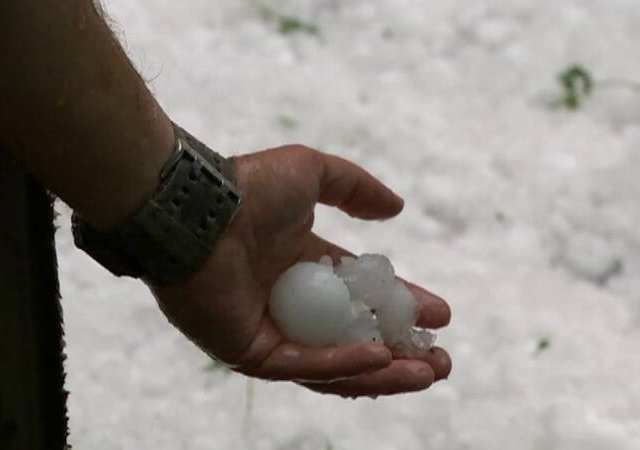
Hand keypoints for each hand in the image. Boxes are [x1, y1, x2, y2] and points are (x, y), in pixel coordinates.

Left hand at [151, 145, 450, 396]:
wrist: (196, 210)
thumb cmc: (249, 189)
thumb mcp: (313, 173)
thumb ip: (356, 188)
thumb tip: (396, 209)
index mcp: (308, 269)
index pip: (365, 300)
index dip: (403, 309)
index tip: (442, 315)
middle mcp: (294, 306)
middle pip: (358, 341)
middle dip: (403, 353)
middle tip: (441, 360)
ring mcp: (273, 333)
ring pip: (337, 366)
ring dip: (385, 373)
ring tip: (427, 373)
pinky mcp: (252, 353)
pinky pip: (306, 366)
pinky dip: (345, 366)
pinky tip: (381, 358)